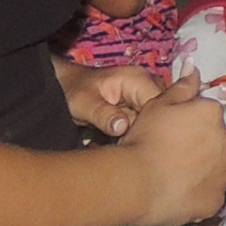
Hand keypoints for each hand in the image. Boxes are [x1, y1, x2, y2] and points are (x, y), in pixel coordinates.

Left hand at [56, 60, 171, 140]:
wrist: (64, 86)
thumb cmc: (73, 89)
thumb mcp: (84, 102)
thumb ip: (103, 114)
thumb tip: (122, 128)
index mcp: (138, 79)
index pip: (160, 104)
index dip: (152, 126)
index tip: (134, 143)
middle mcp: (147, 85)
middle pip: (161, 114)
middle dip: (147, 132)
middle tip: (126, 146)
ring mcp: (145, 97)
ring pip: (155, 121)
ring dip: (141, 136)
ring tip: (123, 145)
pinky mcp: (140, 108)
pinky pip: (146, 124)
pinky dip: (136, 135)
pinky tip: (123, 143)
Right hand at [119, 78, 225, 225]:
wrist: (136, 181)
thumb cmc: (145, 138)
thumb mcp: (158, 104)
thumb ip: (181, 87)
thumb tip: (194, 66)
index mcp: (213, 114)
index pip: (208, 116)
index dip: (190, 125)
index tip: (172, 134)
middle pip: (216, 141)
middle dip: (200, 146)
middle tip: (171, 156)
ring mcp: (223, 173)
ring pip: (215, 168)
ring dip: (201, 170)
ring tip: (173, 177)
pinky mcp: (217, 200)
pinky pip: (210, 194)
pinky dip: (198, 194)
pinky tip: (178, 194)